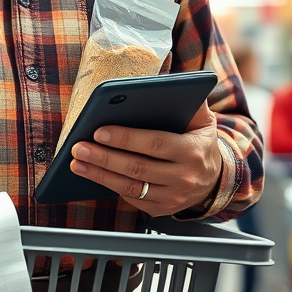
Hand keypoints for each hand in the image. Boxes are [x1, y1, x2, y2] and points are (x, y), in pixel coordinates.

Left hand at [68, 102, 221, 216]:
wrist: (215, 180)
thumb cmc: (199, 142)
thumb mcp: (202, 121)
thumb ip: (190, 101)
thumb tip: (169, 81)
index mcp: (192, 151)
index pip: (155, 144)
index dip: (126, 139)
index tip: (99, 131)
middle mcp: (184, 178)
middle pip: (137, 168)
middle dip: (104, 157)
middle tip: (79, 147)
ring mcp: (173, 197)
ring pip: (130, 187)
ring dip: (99, 175)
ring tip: (77, 162)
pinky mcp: (162, 209)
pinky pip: (132, 198)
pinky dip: (110, 186)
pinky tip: (92, 174)